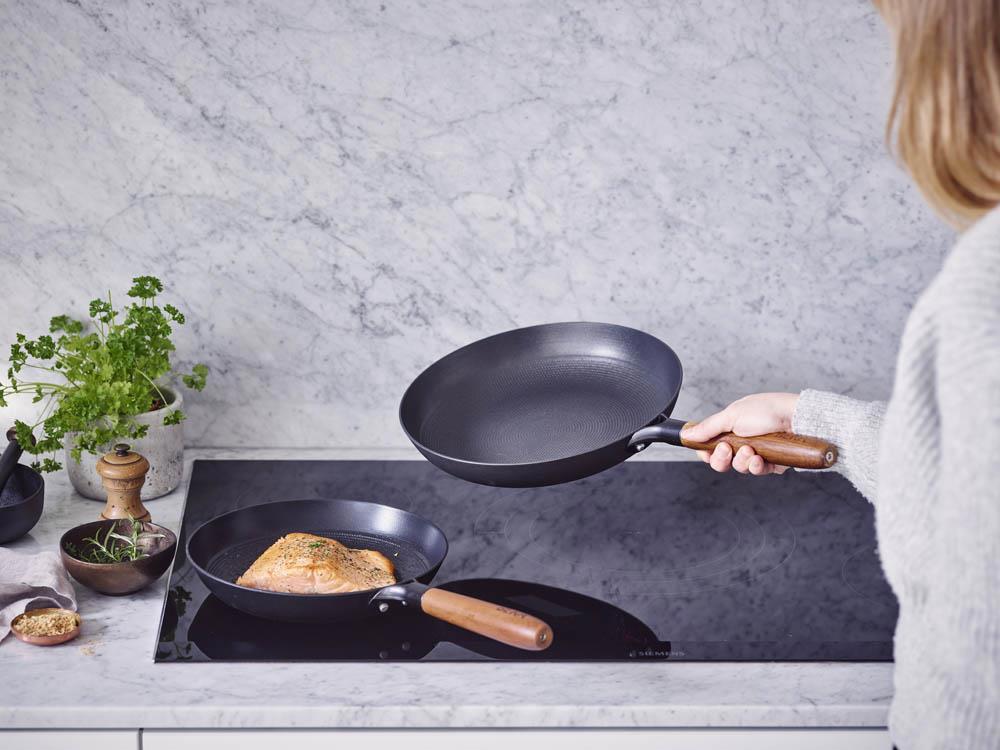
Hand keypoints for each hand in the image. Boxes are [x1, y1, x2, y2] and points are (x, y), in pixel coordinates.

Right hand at [681, 393, 799, 474]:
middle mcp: (742, 441)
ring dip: (741, 460)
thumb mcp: (731, 415)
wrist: (797, 418)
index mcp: (730, 428)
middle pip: (722, 461)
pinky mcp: (772, 463)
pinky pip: (757, 472)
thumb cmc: (768, 410)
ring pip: (739, 468)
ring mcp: (757, 453)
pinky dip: (757, 466)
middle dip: (722, 458)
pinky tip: (760, 458)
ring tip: (750, 449)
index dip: (706, 452)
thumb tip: (687, 433)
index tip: (707, 451)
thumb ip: (708, 428)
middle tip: (727, 449)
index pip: (710, 446)